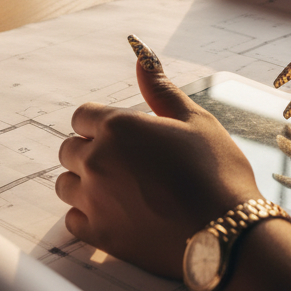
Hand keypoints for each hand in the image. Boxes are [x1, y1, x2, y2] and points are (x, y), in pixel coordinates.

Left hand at [56, 63, 261, 278]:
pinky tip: (115, 213)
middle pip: (68, 149)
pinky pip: (71, 220)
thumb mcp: (194, 120)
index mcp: (119, 127)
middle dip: (90, 149)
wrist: (225, 233)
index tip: (123, 133)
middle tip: (126, 161)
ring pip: (64, 185)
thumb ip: (159, 88)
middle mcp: (97, 160)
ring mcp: (94, 200)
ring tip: (119, 187)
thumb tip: (139, 54)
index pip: (82, 115)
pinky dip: (86, 215)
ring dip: (84, 182)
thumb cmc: (216, 170)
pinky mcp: (99, 236)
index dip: (101, 122)